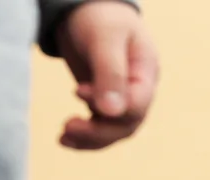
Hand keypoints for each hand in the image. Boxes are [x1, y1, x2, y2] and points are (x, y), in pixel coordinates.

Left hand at [56, 0, 158, 149]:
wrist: (87, 8)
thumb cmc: (100, 16)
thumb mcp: (105, 38)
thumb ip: (110, 72)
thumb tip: (111, 113)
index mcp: (146, 73)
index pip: (138, 104)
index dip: (113, 107)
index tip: (78, 91)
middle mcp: (139, 90)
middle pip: (127, 124)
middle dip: (99, 131)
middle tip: (68, 126)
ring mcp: (123, 98)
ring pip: (114, 131)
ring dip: (90, 138)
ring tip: (63, 137)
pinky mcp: (105, 102)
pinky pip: (101, 127)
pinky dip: (85, 136)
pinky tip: (65, 138)